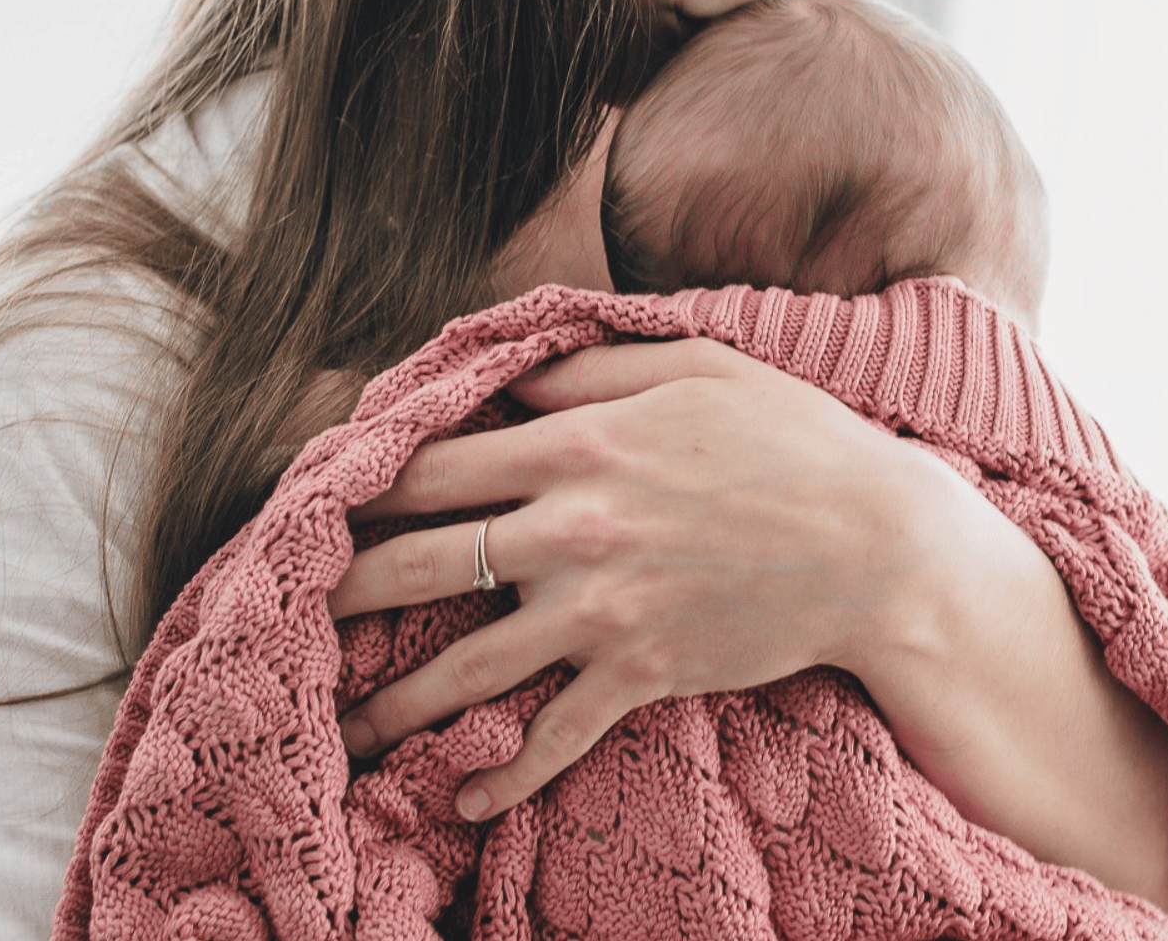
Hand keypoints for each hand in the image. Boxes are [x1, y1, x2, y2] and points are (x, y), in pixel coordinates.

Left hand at [328, 337, 956, 820]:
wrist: (879, 544)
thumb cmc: (792, 439)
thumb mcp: (694, 367)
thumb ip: (589, 369)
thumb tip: (509, 378)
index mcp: (578, 444)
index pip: (434, 464)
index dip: (360, 481)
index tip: (314, 503)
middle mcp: (573, 529)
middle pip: (424, 561)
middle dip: (343, 588)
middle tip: (288, 612)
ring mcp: (603, 610)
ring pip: (470, 663)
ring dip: (395, 703)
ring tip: (340, 733)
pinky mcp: (642, 673)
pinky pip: (556, 733)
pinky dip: (508, 774)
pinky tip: (465, 799)